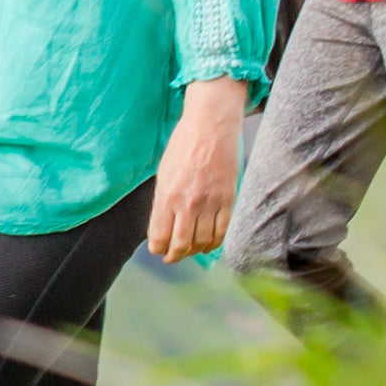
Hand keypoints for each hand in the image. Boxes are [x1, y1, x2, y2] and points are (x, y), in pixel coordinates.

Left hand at [147, 78, 248, 260]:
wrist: (210, 127)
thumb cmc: (183, 147)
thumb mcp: (164, 173)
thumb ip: (163, 201)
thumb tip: (161, 226)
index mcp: (166, 196)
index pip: (159, 234)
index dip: (157, 248)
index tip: (157, 250)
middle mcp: (187, 203)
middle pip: (181, 244)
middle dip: (175, 256)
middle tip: (172, 258)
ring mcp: (209, 202)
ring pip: (202, 241)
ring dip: (195, 251)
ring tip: (191, 250)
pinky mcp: (228, 199)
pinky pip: (222, 230)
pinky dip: (215, 242)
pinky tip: (209, 244)